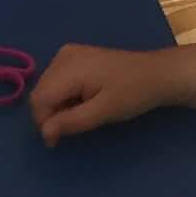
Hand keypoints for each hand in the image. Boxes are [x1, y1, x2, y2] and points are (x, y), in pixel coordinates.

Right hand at [31, 43, 167, 144]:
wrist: (156, 74)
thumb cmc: (133, 93)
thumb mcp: (103, 112)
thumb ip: (71, 121)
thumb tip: (43, 133)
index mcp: (69, 67)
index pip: (39, 100)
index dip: (44, 123)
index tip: (57, 142)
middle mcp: (62, 56)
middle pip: (40, 93)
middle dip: (50, 115)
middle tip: (74, 127)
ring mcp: (67, 54)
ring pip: (45, 88)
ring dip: (56, 106)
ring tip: (81, 113)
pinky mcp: (73, 57)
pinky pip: (55, 81)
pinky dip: (62, 96)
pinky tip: (80, 101)